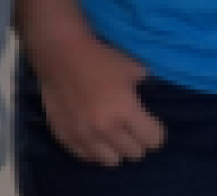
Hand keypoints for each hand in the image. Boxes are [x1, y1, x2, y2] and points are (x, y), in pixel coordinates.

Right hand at [28, 29, 163, 167]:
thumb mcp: (133, 69)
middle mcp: (105, 128)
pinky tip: (97, 140)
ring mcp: (83, 135)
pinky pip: (86, 157)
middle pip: (134, 154)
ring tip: (115, 139)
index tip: (153, 128)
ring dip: (117, 151)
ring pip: (110, 161)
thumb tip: (149, 100)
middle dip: (138, 143)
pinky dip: (95, 152)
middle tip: (134, 131)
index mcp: (125, 111)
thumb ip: (144, 88)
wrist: (59, 56)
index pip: (152, 140)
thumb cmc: (100, 59)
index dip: (156, 134)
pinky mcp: (64, 137)